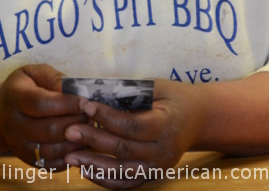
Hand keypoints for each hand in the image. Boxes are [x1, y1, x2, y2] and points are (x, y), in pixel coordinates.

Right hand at [0, 64, 87, 169]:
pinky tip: (80, 143)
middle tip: (92, 115)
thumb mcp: (36, 73)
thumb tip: (76, 92)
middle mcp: (13, 125)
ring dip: (76, 142)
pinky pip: (52, 165)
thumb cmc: (26, 87)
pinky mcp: (28, 160)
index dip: (67, 104)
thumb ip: (55, 78)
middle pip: (48, 130)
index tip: (86, 102)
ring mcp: (19, 146)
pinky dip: (70, 157)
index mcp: (15, 98)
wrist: (2, 111)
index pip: (42, 104)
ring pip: (52, 150)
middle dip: (76, 123)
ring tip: (89, 129)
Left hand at [63, 80, 203, 189]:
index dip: (106, 117)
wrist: (199, 118)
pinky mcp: (152, 175)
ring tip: (70, 158)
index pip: (131, 125)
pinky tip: (85, 171)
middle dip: (93, 140)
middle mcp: (163, 151)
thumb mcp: (156, 87)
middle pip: (123, 149)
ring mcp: (158, 167)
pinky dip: (104, 180)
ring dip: (93, 165)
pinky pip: (125, 183)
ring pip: (121, 171)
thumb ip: (129, 91)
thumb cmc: (174, 98)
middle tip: (69, 131)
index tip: (85, 106)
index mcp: (166, 126)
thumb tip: (94, 91)